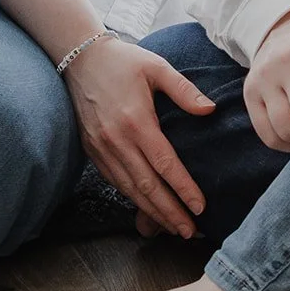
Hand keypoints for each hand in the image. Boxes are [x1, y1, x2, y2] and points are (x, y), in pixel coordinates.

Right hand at [63, 35, 215, 237]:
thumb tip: (209, 111)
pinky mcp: (92, 151)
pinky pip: (115, 182)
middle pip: (147, 186)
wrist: (80, 59)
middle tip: (189, 231)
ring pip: (129, 189)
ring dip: (152, 211)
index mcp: (136, 121)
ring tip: (173, 228)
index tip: (200, 207)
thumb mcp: (157, 67)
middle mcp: (117, 140)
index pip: (165, 164)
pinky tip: (147, 209)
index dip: (183, 189)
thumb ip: (184, 90)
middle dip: (169, 212)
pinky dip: (132, 199)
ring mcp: (102, 149)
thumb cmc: (124, 60)